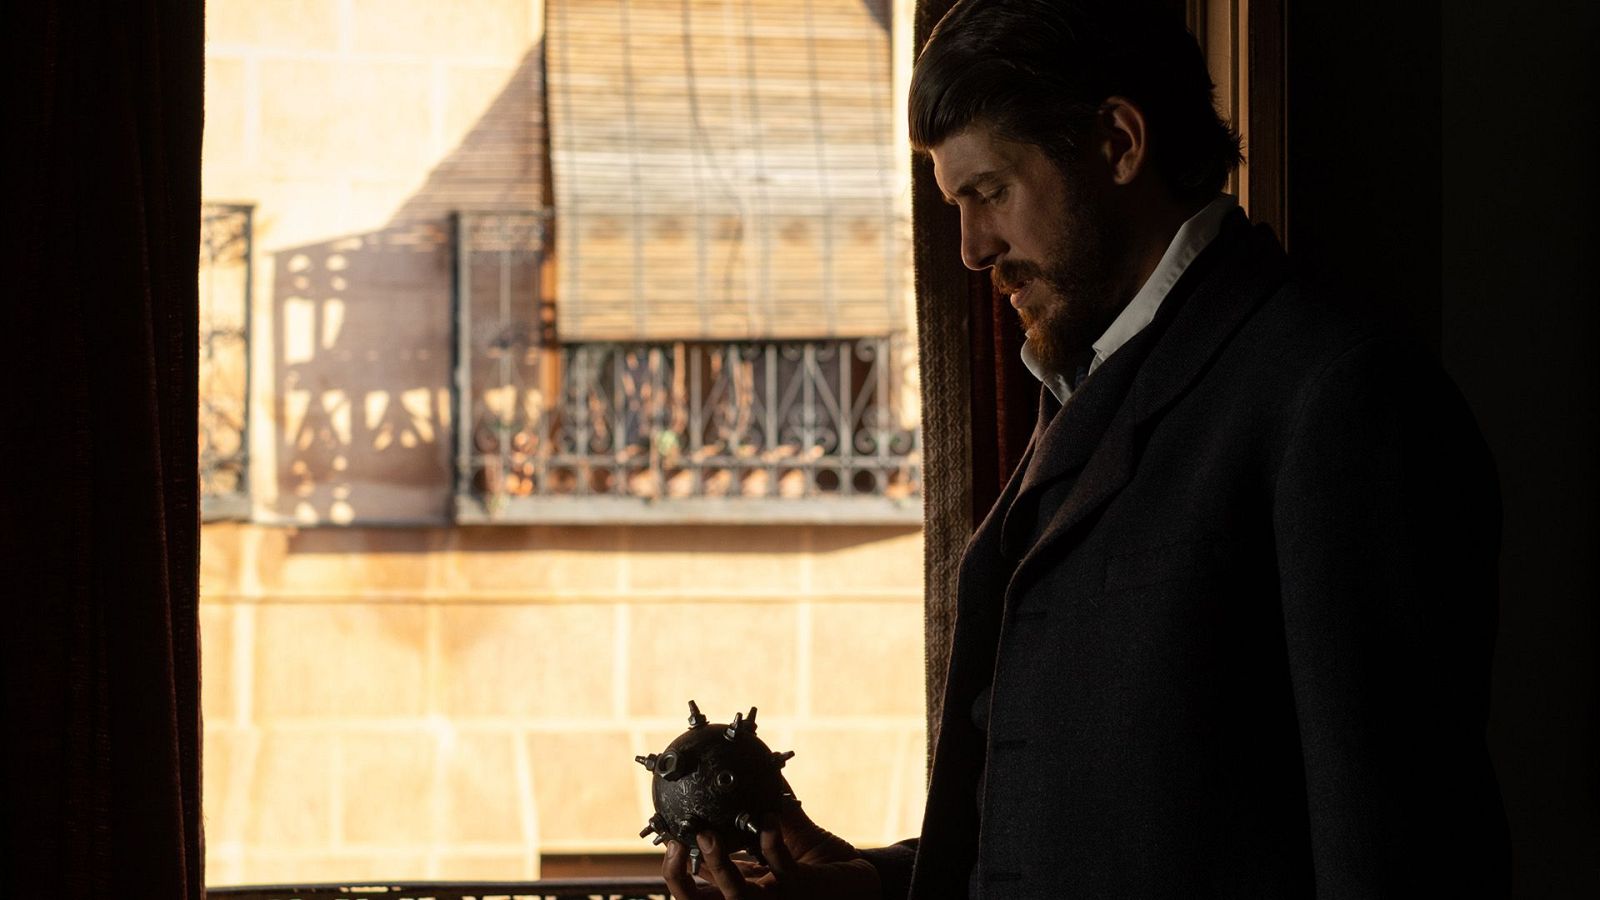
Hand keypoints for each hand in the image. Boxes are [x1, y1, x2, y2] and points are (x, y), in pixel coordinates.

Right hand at [661, 799, 879, 899]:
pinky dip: (771, 843)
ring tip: (708, 834)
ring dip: (718, 864)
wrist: (866, 881)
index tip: (669, 838)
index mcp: (746, 890)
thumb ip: (767, 809)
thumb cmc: (826, 865)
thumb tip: (750, 765)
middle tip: (677, 842)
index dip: (674, 870)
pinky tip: (769, 821)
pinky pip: (781, 870)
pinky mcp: (803, 891)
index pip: (696, 889)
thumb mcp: (789, 836)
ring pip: (735, 895)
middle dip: (679, 878)